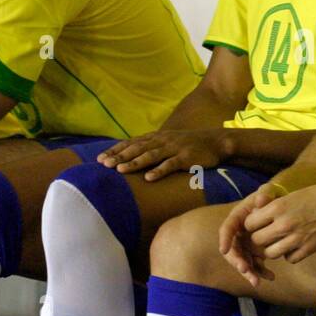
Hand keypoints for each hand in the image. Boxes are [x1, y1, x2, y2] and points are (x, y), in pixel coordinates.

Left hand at [97, 129, 229, 179]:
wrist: (216, 142)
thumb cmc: (190, 145)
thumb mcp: (169, 142)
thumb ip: (152, 148)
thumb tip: (131, 157)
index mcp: (157, 137)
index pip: (131, 143)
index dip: (115, 150)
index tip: (99, 158)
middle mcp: (163, 141)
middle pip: (137, 148)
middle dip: (119, 156)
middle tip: (104, 164)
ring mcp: (174, 148)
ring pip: (151, 155)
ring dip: (134, 163)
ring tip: (120, 169)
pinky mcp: (186, 158)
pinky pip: (170, 165)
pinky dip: (159, 171)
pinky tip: (149, 178)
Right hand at [219, 186, 281, 286]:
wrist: (279, 207)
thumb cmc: (271, 198)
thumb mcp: (268, 192)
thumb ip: (265, 193)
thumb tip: (261, 200)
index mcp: (237, 218)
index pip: (226, 228)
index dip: (225, 239)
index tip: (224, 250)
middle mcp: (238, 234)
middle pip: (233, 250)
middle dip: (237, 261)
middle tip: (244, 269)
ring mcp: (246, 245)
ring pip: (243, 261)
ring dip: (249, 272)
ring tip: (257, 281)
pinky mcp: (254, 253)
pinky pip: (255, 265)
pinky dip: (261, 272)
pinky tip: (271, 277)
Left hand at [243, 180, 315, 264]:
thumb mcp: (289, 196)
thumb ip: (271, 209)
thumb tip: (254, 220)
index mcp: (278, 207)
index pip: (249, 224)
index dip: (252, 224)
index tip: (259, 223)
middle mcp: (284, 223)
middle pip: (257, 240)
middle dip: (259, 238)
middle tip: (268, 233)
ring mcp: (296, 238)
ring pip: (270, 253)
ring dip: (272, 248)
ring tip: (280, 240)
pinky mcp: (308, 249)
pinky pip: (289, 259)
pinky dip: (289, 254)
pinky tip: (295, 245)